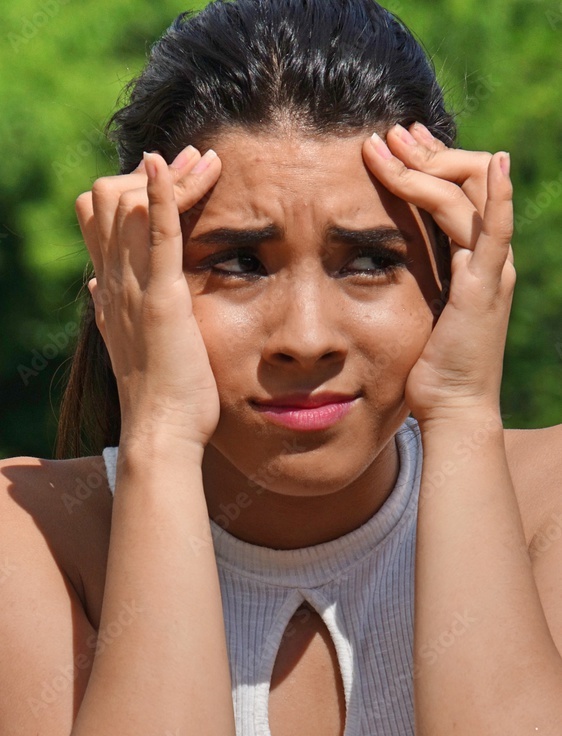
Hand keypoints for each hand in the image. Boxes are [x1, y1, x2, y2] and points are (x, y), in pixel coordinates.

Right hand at [75, 146, 222, 452]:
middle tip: (198, 161)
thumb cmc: (160, 395)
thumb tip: (96, 285)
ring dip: (171, 176)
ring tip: (209, 160)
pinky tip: (171, 165)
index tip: (174, 178)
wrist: (161, 432)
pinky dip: (163, 195)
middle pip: (108, 198)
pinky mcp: (161, 299)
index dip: (132, 190)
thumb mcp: (131, 341)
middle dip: (153, 173)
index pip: (100, 217)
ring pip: (130, 205)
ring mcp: (133, 288)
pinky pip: (156, 235)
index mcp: (111, 290)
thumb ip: (114, 309)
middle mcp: (114, 282)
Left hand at [362, 123, 515, 425]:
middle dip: (426, 152)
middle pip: (467, 179)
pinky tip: (495, 165)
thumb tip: (380, 259)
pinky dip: (497, 197)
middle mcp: (487, 257)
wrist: (451, 408)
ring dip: (428, 164)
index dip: (430, 161)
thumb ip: (412, 278)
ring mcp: (490, 269)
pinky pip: (495, 232)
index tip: (395, 144)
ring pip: (468, 195)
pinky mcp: (484, 287)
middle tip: (388, 134)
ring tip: (388, 144)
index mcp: (472, 259)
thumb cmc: (428, 368)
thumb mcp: (418, 310)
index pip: (458, 190)